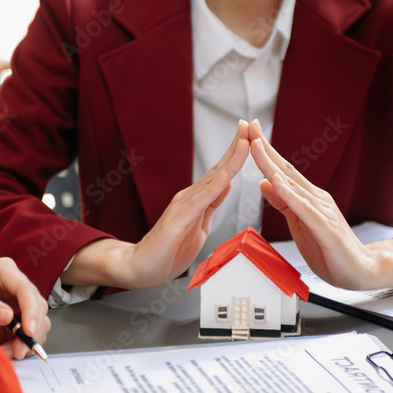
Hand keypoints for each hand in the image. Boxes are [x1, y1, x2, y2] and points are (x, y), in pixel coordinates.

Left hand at [0, 258, 50, 358]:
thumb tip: (7, 315)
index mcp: (3, 272)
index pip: (26, 289)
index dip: (31, 310)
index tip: (27, 331)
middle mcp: (14, 288)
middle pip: (38, 308)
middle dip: (31, 331)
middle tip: (17, 350)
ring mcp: (18, 307)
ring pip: (40, 323)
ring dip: (26, 342)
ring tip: (5, 352)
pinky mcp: (18, 325)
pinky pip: (31, 337)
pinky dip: (22, 348)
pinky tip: (6, 352)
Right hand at [63, 120, 250, 287]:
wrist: (141, 268)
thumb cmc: (169, 250)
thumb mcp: (200, 223)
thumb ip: (211, 203)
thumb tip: (226, 183)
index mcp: (197, 199)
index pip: (221, 172)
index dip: (236, 154)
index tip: (250, 136)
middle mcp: (190, 196)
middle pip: (218, 168)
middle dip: (235, 146)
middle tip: (249, 124)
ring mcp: (183, 206)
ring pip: (212, 179)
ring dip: (229, 160)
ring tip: (243, 142)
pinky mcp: (178, 220)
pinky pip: (200, 202)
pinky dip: (214, 187)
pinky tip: (226, 176)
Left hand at [246, 120, 380, 289]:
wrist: (359, 271)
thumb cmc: (329, 249)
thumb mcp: (297, 224)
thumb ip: (283, 203)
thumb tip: (265, 183)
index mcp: (307, 197)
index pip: (282, 170)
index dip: (264, 152)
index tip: (249, 133)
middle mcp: (316, 197)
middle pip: (285, 169)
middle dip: (265, 147)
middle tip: (249, 126)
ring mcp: (322, 210)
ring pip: (292, 183)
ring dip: (272, 164)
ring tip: (256, 146)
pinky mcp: (325, 227)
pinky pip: (304, 208)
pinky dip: (289, 193)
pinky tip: (276, 182)